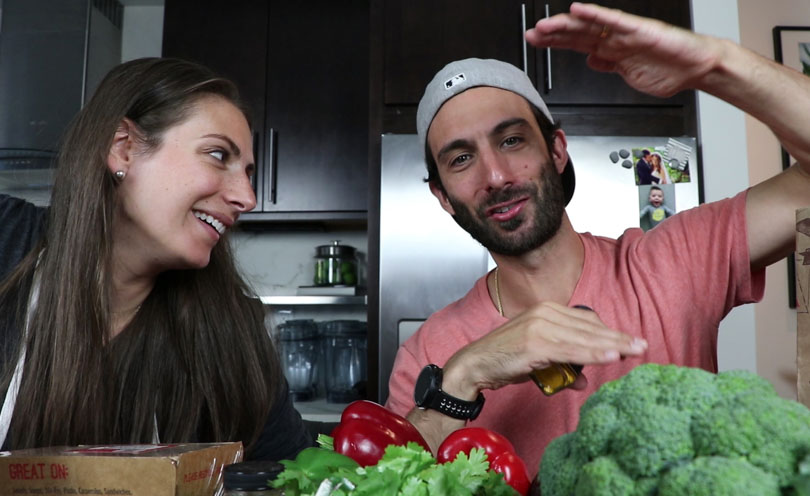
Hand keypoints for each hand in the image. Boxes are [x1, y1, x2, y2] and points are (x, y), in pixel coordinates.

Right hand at [441, 302, 646, 396]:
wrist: (475, 364)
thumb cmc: (504, 359)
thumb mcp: (538, 358)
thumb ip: (562, 362)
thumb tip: (582, 379)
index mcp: (546, 310)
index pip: (587, 320)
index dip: (610, 332)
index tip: (630, 341)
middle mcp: (545, 313)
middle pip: (590, 327)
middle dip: (618, 338)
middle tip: (641, 346)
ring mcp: (540, 326)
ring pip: (585, 338)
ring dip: (612, 346)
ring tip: (633, 351)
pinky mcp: (536, 342)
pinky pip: (571, 350)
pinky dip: (593, 354)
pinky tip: (610, 356)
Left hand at [525, 2, 723, 97]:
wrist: (696, 68)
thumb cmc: (668, 70)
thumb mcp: (628, 74)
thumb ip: (609, 66)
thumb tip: (591, 62)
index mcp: (611, 50)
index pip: (575, 44)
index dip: (554, 43)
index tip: (535, 43)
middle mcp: (615, 39)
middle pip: (577, 34)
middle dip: (552, 34)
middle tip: (531, 34)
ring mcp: (625, 33)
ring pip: (589, 26)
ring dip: (566, 24)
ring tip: (545, 25)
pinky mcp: (639, 29)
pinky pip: (613, 21)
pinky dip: (595, 15)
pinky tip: (579, 10)